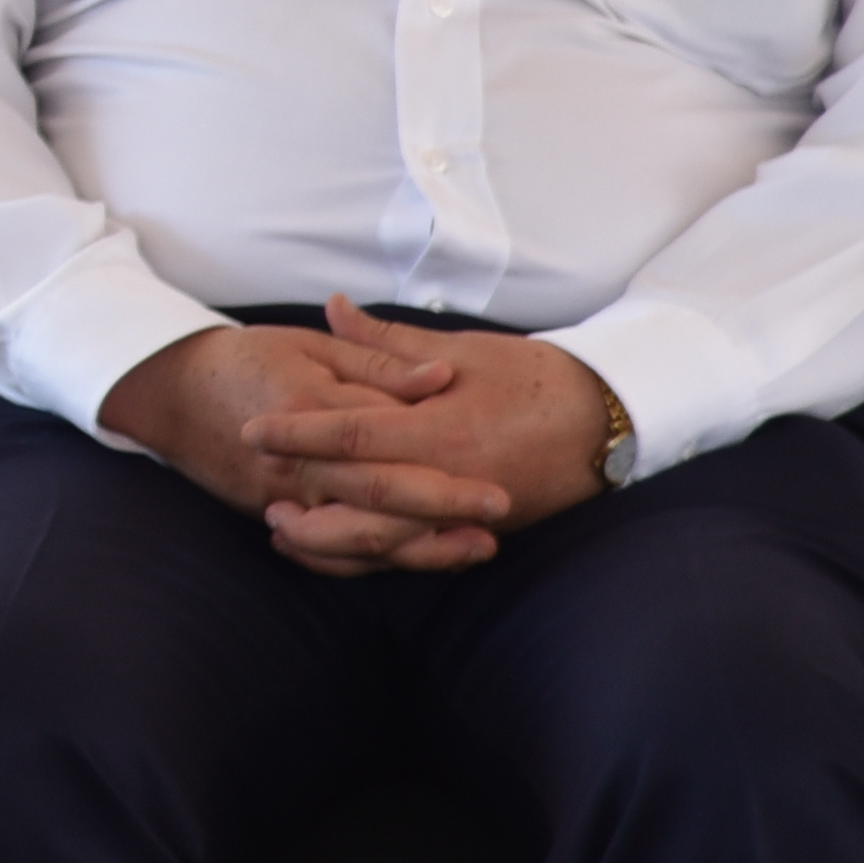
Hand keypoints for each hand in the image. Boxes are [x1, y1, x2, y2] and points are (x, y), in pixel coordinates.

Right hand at [97, 308, 479, 569]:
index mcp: (309, 410)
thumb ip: (377, 362)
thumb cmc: (244, 359)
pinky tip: (420, 557)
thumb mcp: (310, 345)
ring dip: (423, 546)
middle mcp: (296, 464)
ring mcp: (283, 497)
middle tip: (500, 509)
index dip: (441, 461)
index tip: (495, 468)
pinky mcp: (274, 515)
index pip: (385, 441)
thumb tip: (440, 376)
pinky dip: (377, 561)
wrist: (167, 392)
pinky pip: (331, 551)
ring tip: (479, 545)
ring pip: (360, 535)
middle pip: (380, 496)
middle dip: (444, 510)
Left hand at [232, 293, 616, 569]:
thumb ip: (388, 339)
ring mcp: (468, 513)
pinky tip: (338, 548)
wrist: (610, 422)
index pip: (354, 437)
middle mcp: (453, 480)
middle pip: (364, 503)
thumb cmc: (534, 378)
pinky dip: (373, 554)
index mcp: (443, 430)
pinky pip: (416, 551)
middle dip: (307, 498)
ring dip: (332, 539)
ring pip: (387, 541)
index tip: (253, 429)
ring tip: (284, 528)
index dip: (299, 434)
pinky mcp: (479, 529)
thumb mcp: (464, 350)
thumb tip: (332, 308)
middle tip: (257, 487)